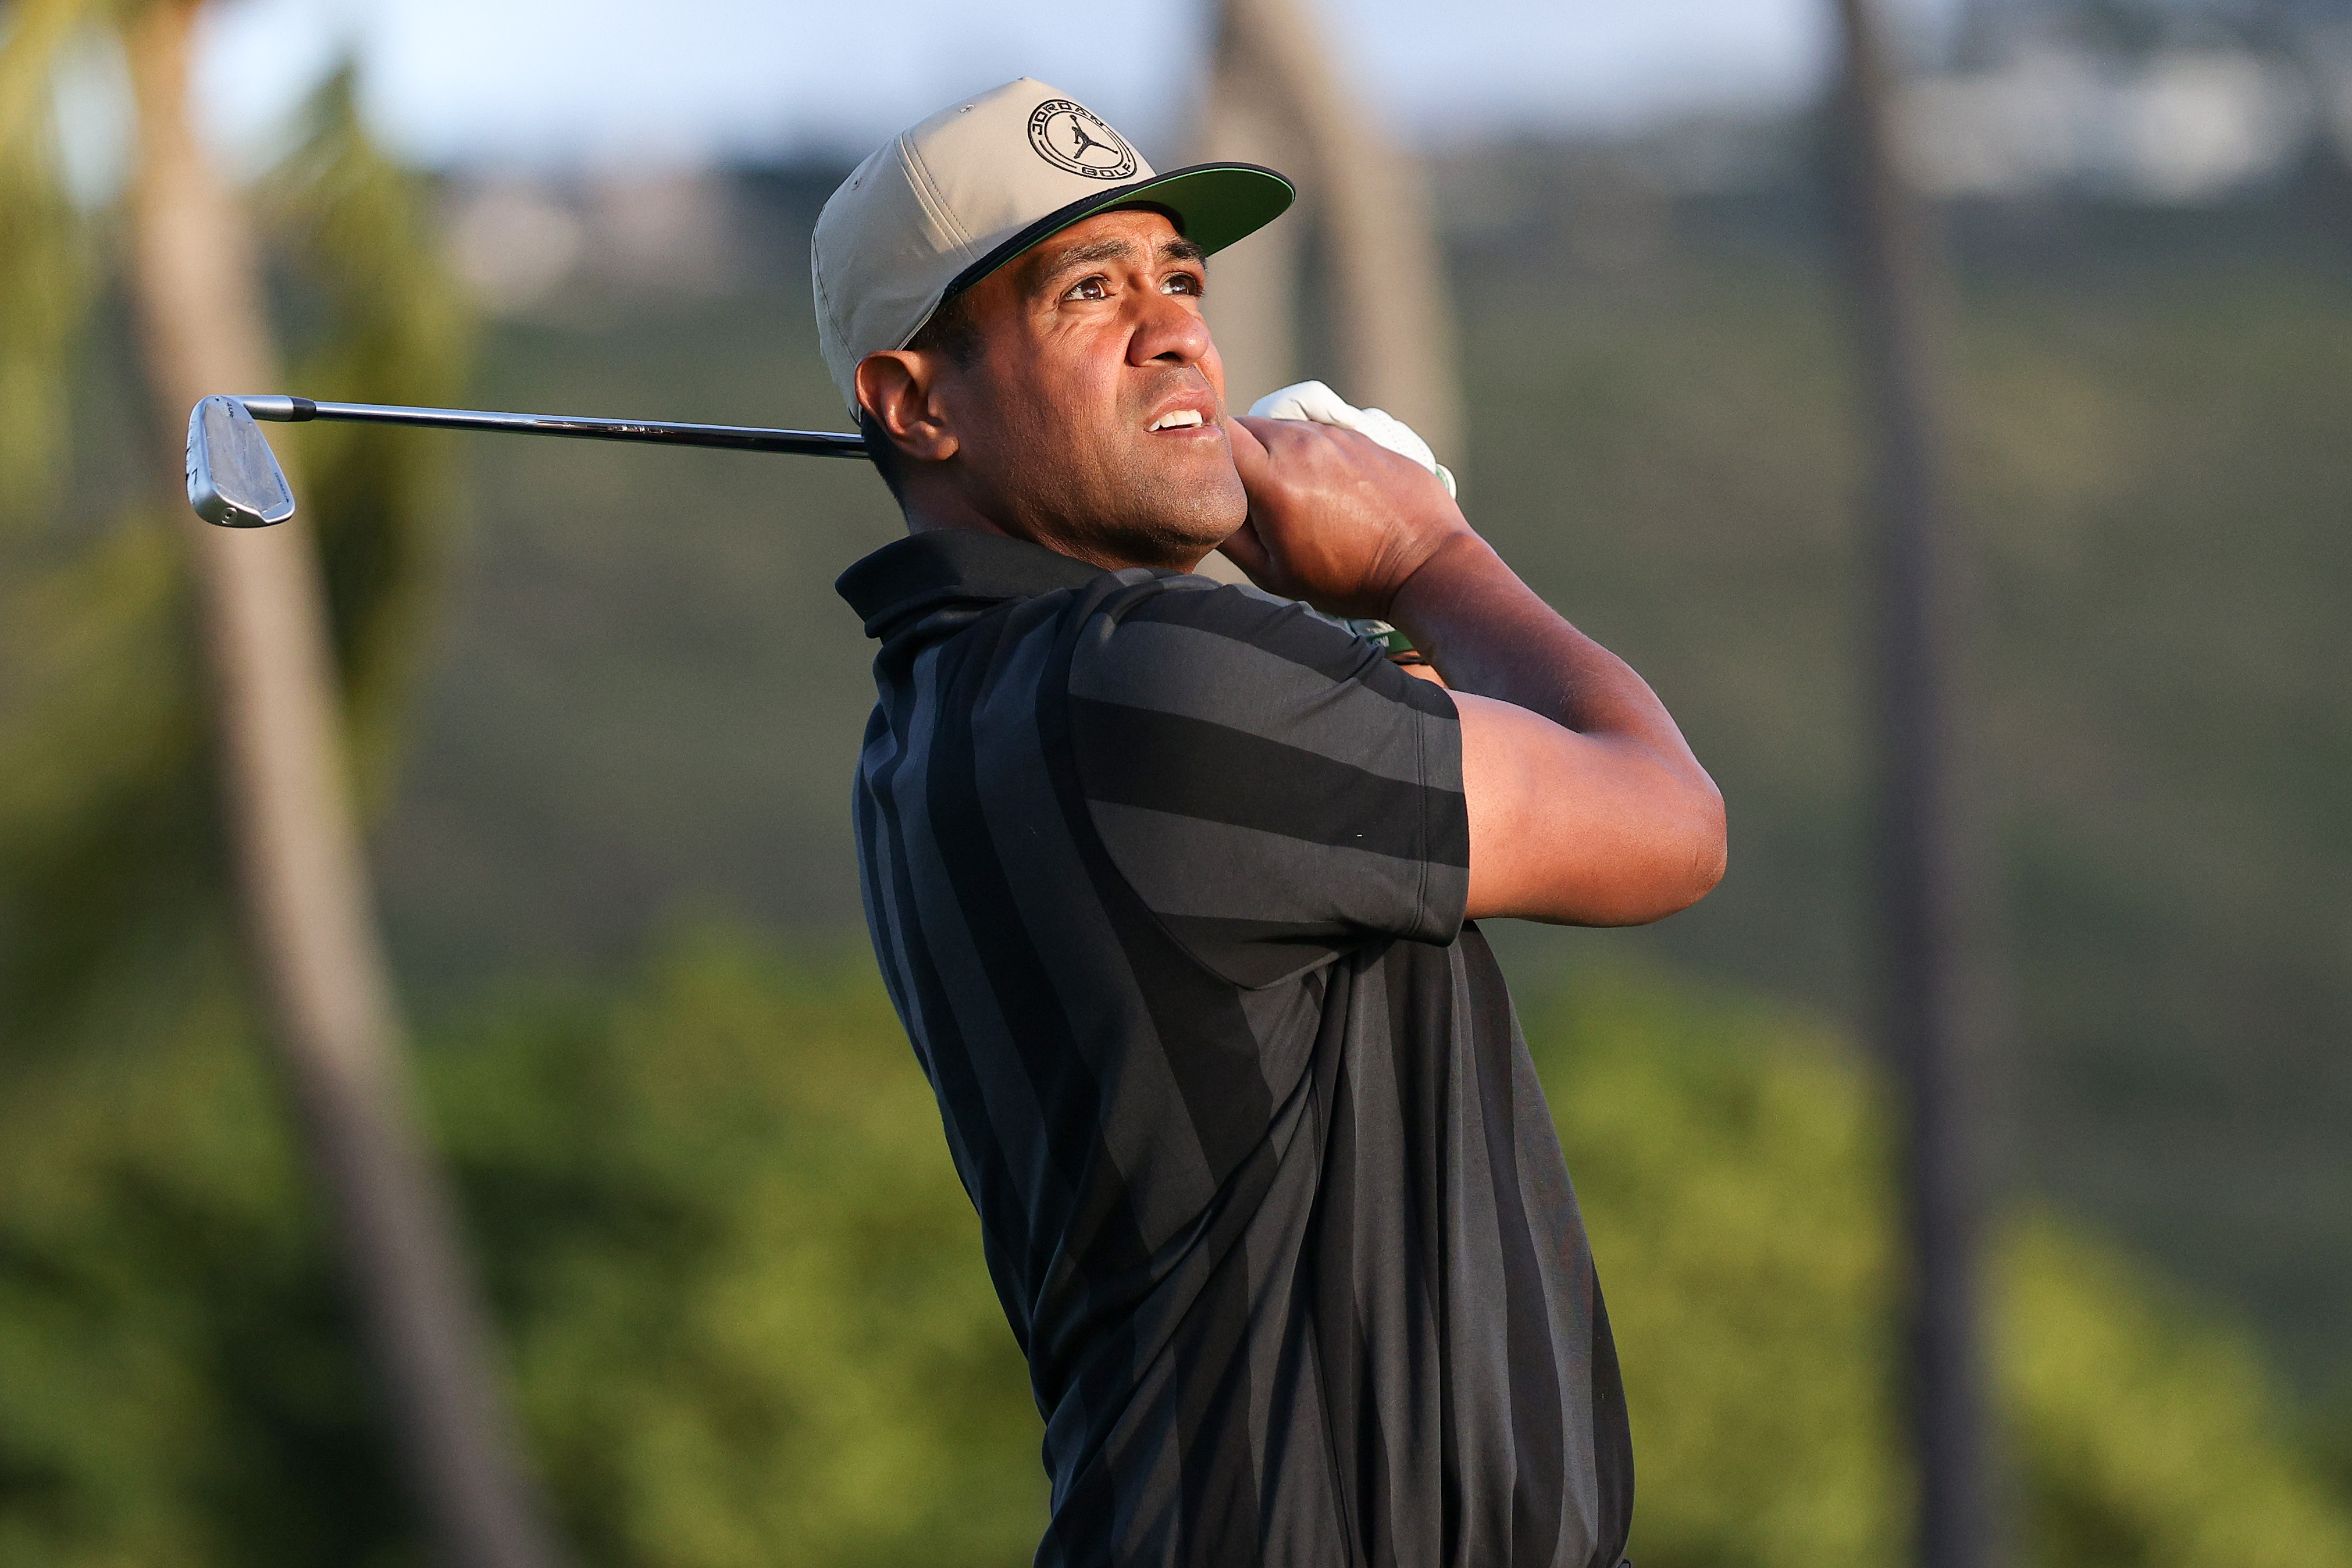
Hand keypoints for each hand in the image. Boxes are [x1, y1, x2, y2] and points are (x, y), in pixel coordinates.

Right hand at [1220, 414, 1476, 619]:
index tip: (1207, 475)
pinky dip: (1309, 453)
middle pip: (1246, 425)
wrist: (1426, 565)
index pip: (1217, 434)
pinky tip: (1325, 490)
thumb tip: (1208, 508)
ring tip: (1293, 496)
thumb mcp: (1274, 574)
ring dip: (1275, 452)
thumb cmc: (1347, 579)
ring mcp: (1335, 434)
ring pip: (1283, 427)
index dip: (1205, 450)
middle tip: (1247, 493)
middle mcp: (1302, 443)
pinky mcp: (1361, 434)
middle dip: (1237, 453)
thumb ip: (1231, 536)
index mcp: (1274, 477)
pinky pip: (1318, 433)